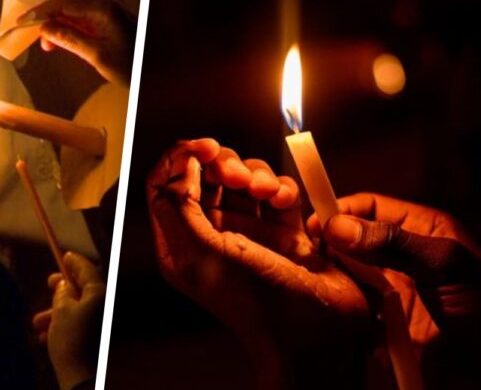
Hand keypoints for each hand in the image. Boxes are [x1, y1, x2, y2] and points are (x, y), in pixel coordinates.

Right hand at [21, 0, 135, 86]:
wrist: (159, 72)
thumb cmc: (134, 67)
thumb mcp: (98, 56)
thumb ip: (70, 40)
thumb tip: (45, 29)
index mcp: (104, 9)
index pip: (63, 2)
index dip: (40, 12)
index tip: (23, 22)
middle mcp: (107, 3)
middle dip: (48, 15)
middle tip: (36, 36)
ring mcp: (110, 9)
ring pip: (74, 6)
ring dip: (58, 21)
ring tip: (48, 43)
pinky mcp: (111, 17)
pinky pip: (84, 14)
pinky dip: (70, 24)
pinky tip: (62, 40)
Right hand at [33, 252, 104, 389]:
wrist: (83, 380)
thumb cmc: (73, 340)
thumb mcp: (62, 311)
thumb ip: (62, 292)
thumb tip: (64, 284)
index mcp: (102, 294)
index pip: (88, 269)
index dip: (74, 262)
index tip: (64, 255)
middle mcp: (107, 307)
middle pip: (84, 290)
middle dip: (62, 291)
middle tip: (48, 284)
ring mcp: (103, 324)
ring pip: (79, 310)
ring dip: (57, 313)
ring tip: (37, 323)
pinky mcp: (98, 341)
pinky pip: (81, 326)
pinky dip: (64, 328)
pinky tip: (46, 338)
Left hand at [147, 139, 368, 378]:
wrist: (316, 333)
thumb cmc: (255, 301)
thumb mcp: (202, 254)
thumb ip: (178, 205)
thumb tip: (178, 162)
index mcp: (182, 243)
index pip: (165, 185)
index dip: (180, 158)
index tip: (204, 147)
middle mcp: (212, 234)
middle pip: (206, 175)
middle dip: (223, 164)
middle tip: (237, 176)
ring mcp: (250, 232)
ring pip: (244, 178)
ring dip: (256, 175)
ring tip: (267, 194)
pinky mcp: (284, 230)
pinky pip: (279, 192)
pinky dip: (283, 189)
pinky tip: (286, 203)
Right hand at [308, 193, 480, 347]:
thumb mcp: (445, 264)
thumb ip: (393, 242)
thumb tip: (337, 226)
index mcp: (419, 230)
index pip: (369, 207)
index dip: (340, 211)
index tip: (315, 225)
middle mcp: (399, 256)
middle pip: (350, 241)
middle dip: (328, 246)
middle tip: (307, 256)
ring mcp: (389, 291)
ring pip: (345, 276)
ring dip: (331, 279)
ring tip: (315, 283)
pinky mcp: (382, 325)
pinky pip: (350, 311)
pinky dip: (339, 310)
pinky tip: (331, 311)